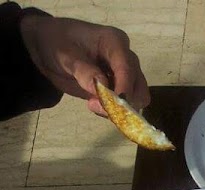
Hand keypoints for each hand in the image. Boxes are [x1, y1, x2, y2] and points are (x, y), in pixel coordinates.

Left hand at [18, 13, 149, 116]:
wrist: (46, 48)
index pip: (127, 68)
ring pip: (136, 99)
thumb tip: (102, 87)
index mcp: (114, 42)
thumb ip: (83, 70)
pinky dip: (114, 111)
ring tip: (92, 104)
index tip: (114, 107)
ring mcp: (124, 74)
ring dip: (119, 109)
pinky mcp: (118, 88)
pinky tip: (94, 104)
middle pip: (138, 86)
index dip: (124, 89)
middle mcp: (125, 58)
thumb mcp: (64, 54)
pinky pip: (125, 106)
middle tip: (96, 106)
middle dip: (123, 102)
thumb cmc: (56, 43)